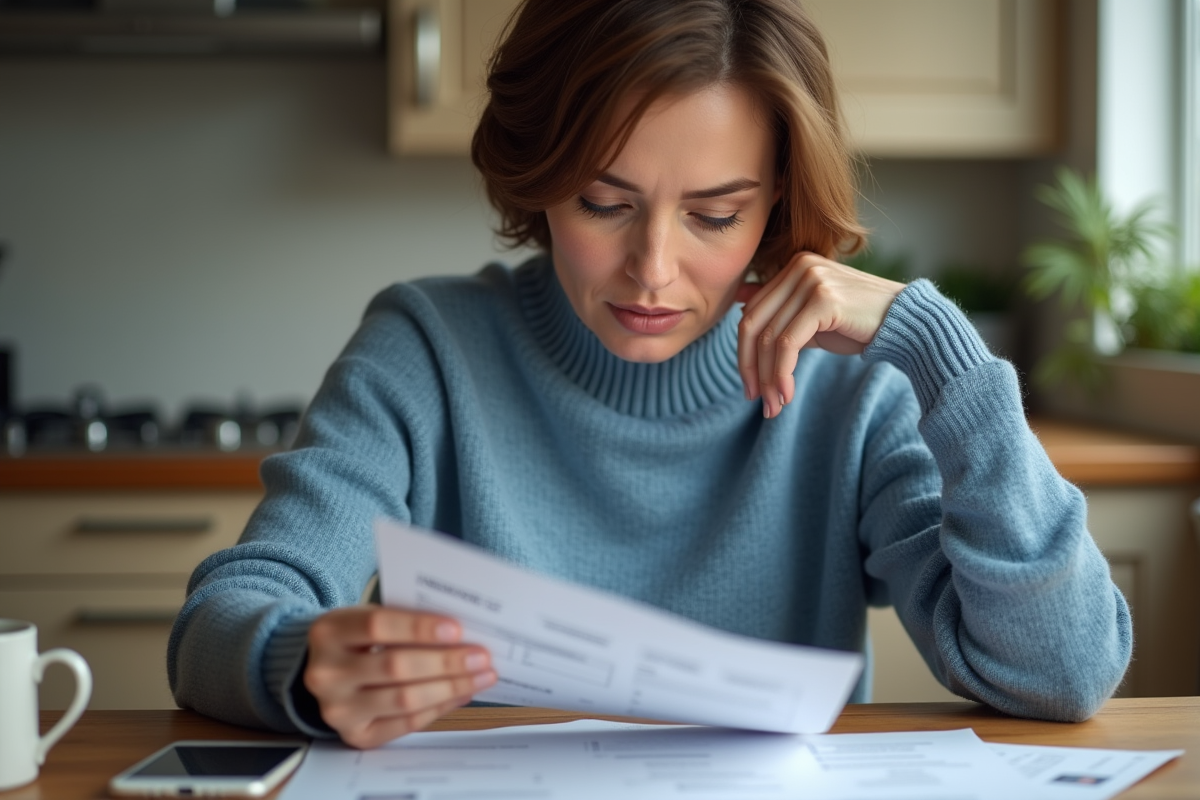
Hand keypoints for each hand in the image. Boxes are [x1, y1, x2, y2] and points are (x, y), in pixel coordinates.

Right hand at [305, 605, 496, 748]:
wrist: (325, 671)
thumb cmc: (358, 638)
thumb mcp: (367, 617)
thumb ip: (404, 621)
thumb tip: (460, 635)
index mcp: (328, 633)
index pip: (377, 626)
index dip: (419, 628)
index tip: (457, 629)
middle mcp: (326, 674)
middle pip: (395, 667)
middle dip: (446, 662)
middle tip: (481, 657)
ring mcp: (337, 710)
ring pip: (404, 700)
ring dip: (450, 687)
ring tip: (481, 676)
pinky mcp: (354, 735)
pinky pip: (405, 724)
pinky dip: (439, 708)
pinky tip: (461, 693)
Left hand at [736, 252, 904, 418]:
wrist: (907, 325)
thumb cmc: (861, 324)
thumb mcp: (813, 318)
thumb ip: (782, 313)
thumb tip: (741, 306)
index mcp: (794, 267)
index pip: (753, 313)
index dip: (745, 353)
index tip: (751, 386)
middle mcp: (799, 267)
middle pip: (754, 324)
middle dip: (750, 367)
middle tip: (755, 398)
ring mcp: (811, 280)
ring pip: (770, 338)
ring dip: (768, 378)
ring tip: (773, 406)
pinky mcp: (823, 300)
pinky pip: (788, 344)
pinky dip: (782, 373)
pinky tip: (787, 394)